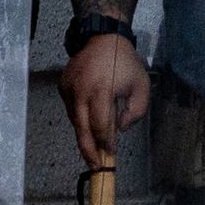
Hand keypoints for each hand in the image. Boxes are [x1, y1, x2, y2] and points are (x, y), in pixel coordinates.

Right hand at [64, 29, 153, 163]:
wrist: (103, 38)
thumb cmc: (125, 63)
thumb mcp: (141, 86)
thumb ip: (135, 112)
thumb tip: (119, 129)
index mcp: (101, 91)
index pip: (100, 126)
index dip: (105, 143)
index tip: (111, 155)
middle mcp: (81, 92)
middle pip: (82, 130)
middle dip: (89, 151)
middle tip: (95, 167)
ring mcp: (69, 89)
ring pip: (75, 121)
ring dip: (85, 135)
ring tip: (94, 149)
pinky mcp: (62, 87)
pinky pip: (71, 110)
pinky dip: (80, 119)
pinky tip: (88, 124)